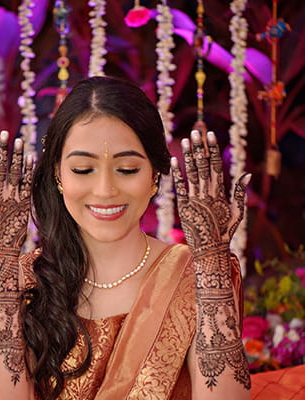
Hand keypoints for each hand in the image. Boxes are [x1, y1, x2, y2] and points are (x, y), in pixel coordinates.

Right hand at [0, 131, 32, 253]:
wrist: (1, 253)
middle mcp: (0, 195)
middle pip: (1, 167)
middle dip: (3, 149)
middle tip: (5, 133)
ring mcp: (13, 199)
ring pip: (16, 172)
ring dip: (17, 155)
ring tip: (19, 140)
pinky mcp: (25, 205)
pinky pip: (28, 184)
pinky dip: (29, 170)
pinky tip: (31, 157)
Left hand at [171, 130, 249, 255]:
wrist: (209, 250)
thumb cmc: (224, 232)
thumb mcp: (236, 213)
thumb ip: (239, 193)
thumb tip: (246, 174)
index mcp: (220, 194)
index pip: (216, 167)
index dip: (212, 150)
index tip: (210, 136)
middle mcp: (206, 194)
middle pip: (203, 166)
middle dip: (199, 148)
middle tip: (195, 131)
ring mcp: (194, 200)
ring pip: (191, 174)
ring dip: (188, 156)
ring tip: (185, 140)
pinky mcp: (182, 207)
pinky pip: (178, 188)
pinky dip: (176, 174)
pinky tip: (172, 160)